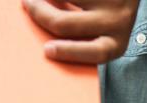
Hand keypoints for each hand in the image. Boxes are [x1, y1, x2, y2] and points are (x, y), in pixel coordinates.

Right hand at [22, 0, 138, 63]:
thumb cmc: (111, 12)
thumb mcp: (105, 31)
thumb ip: (84, 37)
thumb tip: (47, 41)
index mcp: (116, 46)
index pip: (95, 53)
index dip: (69, 52)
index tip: (47, 50)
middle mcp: (119, 23)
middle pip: (67, 23)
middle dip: (41, 13)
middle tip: (27, 3)